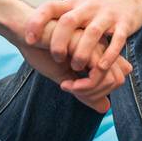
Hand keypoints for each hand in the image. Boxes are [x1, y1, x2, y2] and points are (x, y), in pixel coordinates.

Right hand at [0, 0, 131, 112]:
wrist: (24, 32)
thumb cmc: (42, 50)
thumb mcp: (66, 76)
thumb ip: (86, 91)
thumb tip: (106, 108)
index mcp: (98, 51)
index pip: (117, 78)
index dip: (101, 92)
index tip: (78, 92)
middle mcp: (100, 47)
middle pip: (117, 80)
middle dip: (96, 94)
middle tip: (74, 92)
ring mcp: (94, 44)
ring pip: (109, 79)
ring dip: (89, 91)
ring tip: (67, 87)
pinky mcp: (85, 45)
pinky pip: (95, 74)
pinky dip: (81, 87)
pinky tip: (64, 83)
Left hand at [23, 0, 141, 72]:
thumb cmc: (96, 6)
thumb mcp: (75, 6)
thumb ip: (56, 19)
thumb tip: (28, 32)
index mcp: (73, 4)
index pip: (50, 8)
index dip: (37, 22)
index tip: (29, 40)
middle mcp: (88, 8)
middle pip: (69, 21)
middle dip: (59, 42)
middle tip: (57, 59)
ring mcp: (107, 15)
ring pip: (92, 33)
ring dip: (82, 52)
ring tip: (77, 67)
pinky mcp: (124, 23)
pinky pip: (117, 40)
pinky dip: (109, 55)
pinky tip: (100, 67)